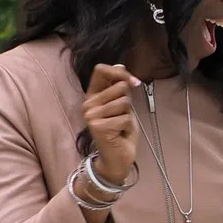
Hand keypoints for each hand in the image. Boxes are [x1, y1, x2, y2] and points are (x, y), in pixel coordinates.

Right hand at [83, 62, 141, 186]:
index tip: (134, 83)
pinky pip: (125, 117)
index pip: (101, 70)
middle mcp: (88, 103)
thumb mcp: (122, 106)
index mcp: (92, 95)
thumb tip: (121, 64)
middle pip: (119, 86)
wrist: (118, 158)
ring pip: (124, 102)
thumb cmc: (121, 131)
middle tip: (122, 116)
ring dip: (128, 115)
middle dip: (128, 101)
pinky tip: (119, 134)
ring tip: (120, 125)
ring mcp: (91, 115)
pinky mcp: (98, 126)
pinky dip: (127, 126)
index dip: (120, 72)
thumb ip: (120, 88)